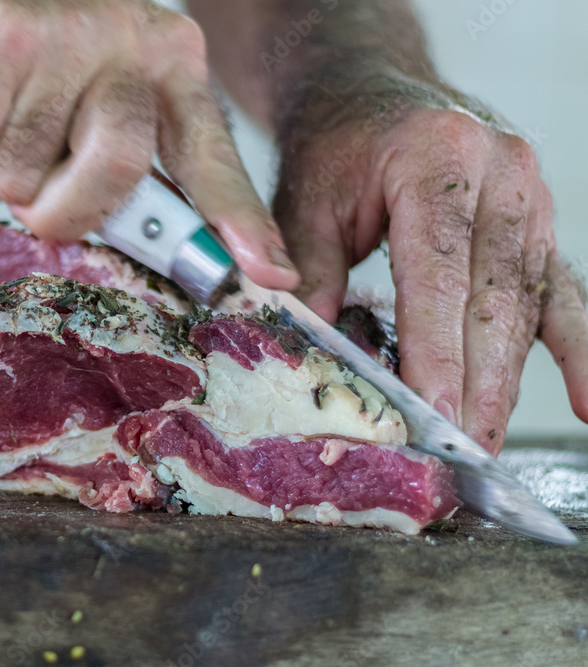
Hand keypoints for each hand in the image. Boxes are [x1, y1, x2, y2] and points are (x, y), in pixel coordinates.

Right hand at [0, 0, 298, 288]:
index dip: (240, 219)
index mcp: (165, 58)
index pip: (210, 153)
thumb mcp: (97, 94)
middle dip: (67, 210)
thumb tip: (154, 244)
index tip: (271, 274)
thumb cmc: (26, 60)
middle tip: (35, 193)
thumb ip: (127, 161)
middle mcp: (121, 40)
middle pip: (119, 170)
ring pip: (24, 176)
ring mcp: (54, 39)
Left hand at [275, 106, 587, 454]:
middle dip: (479, 383)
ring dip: (509, 379)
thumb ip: (310, 268)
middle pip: (495, 298)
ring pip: (527, 304)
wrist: (370, 92)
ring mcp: (531, 198)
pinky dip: (576, 347)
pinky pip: (563, 292)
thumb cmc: (336, 145)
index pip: (441, 275)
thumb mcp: (306, 196)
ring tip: (488, 442)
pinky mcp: (538, 223)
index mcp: (440, 159)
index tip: (435, 414)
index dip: (438, 353)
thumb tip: (314, 342)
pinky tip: (587, 401)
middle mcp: (502, 175)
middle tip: (463, 450)